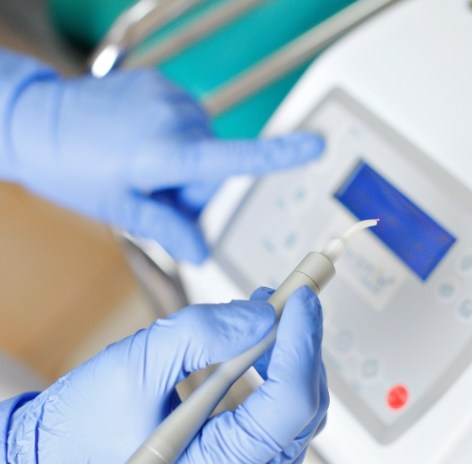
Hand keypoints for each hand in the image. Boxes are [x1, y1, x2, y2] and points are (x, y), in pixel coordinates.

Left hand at [1, 51, 323, 261]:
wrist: (37, 123)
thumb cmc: (72, 168)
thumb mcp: (123, 209)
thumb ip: (170, 231)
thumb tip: (199, 253)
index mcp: (166, 152)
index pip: (233, 158)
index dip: (279, 154)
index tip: (316, 145)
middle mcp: (173, 117)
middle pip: (216, 165)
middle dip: (195, 188)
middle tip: (159, 196)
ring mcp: (166, 96)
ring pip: (203, 142)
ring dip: (186, 163)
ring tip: (146, 170)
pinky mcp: (158, 84)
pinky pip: (185, 119)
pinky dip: (174, 137)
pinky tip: (143, 146)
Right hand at [7, 287, 326, 463]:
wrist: (62, 457)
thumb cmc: (88, 419)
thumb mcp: (136, 364)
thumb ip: (202, 335)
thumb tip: (263, 316)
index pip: (287, 407)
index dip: (301, 346)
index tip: (301, 298)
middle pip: (302, 408)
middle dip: (302, 345)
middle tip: (291, 296)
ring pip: (298, 411)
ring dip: (292, 356)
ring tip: (271, 312)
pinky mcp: (239, 458)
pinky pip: (277, 413)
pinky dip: (278, 371)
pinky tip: (261, 340)